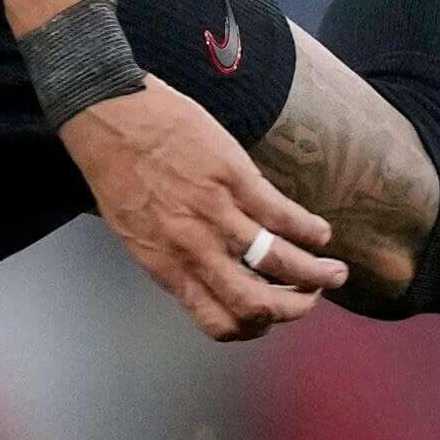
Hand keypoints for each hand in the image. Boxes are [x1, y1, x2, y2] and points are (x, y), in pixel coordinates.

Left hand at [63, 86, 342, 340]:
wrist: (105, 110)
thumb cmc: (112, 168)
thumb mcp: (131, 230)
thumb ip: (171, 257)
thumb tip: (208, 275)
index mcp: (165, 265)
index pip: (218, 322)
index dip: (252, 328)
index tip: (268, 318)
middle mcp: (192, 248)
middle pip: (257, 304)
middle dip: (294, 309)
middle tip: (311, 299)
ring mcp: (216, 213)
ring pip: (281, 262)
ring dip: (316, 274)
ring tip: (334, 272)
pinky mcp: (234, 176)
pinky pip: (284, 215)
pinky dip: (310, 230)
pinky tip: (320, 232)